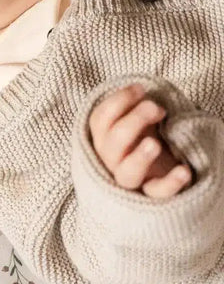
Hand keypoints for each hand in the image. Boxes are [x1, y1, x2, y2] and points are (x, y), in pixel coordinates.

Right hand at [88, 83, 193, 200]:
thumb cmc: (143, 137)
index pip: (100, 119)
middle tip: (156, 108)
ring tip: (154, 144)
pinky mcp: (151, 194)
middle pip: (113, 142)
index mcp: (103, 138)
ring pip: (127, 173)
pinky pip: (157, 192)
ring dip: (139, 158)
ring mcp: (130, 179)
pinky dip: (170, 183)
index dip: (118, 101)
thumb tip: (143, 93)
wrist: (159, 169)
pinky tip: (183, 170)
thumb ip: (135, 107)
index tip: (140, 89)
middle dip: (133, 121)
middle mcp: (111, 159)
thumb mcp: (137, 119)